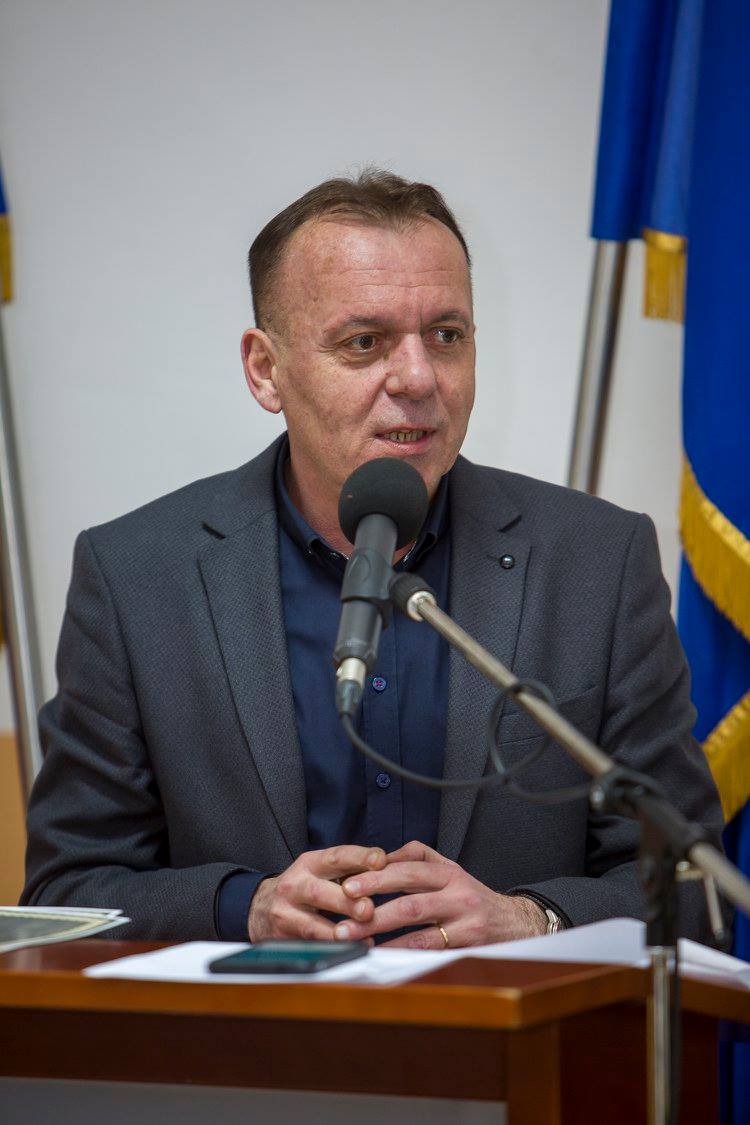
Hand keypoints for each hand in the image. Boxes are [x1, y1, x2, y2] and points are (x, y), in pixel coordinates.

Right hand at [247, 845, 385, 941]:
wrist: (259, 908)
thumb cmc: (304, 887)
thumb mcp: (323, 870)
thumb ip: (355, 867)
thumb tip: (395, 860)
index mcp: (310, 863)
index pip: (336, 856)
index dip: (358, 857)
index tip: (380, 861)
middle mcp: (295, 885)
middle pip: (321, 892)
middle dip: (346, 902)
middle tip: (369, 909)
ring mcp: (286, 913)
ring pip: (312, 925)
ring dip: (339, 933)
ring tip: (363, 937)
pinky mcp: (283, 938)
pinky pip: (309, 947)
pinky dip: (332, 951)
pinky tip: (351, 951)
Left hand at [332, 840, 547, 947]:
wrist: (516, 923)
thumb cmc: (473, 896)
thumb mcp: (452, 869)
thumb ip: (419, 857)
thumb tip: (384, 854)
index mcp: (449, 873)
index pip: (408, 869)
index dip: (377, 876)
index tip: (348, 884)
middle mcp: (458, 895)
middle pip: (410, 899)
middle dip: (373, 906)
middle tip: (344, 913)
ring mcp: (465, 923)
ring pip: (417, 930)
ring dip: (382, 936)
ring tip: (354, 938)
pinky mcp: (468, 947)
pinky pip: (430, 951)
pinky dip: (403, 954)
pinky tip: (381, 955)